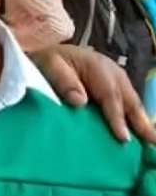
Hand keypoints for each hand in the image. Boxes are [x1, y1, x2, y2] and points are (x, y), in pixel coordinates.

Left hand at [30, 45, 155, 143]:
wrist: (51, 53)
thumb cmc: (50, 61)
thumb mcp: (50, 65)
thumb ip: (64, 82)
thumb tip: (80, 101)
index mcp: (98, 67)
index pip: (111, 96)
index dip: (117, 118)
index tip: (123, 138)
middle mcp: (113, 74)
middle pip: (129, 101)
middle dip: (141, 122)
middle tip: (152, 142)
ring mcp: (117, 80)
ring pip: (132, 104)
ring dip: (142, 122)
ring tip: (152, 142)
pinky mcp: (116, 87)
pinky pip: (127, 104)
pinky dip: (135, 119)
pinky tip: (140, 133)